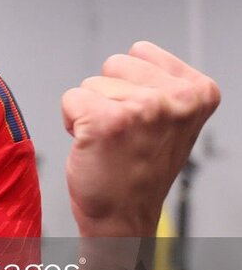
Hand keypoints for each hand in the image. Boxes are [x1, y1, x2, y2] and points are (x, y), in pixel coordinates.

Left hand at [62, 41, 219, 236]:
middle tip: (123, 132)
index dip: (130, 84)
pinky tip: (92, 145)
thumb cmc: (140, 169)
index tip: (142, 120)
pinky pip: (70, 99)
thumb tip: (136, 53)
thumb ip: (163, 84)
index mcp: (199, 91)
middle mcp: (177, 98)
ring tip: (110, 141)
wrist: (123, 218)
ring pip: (91, 82)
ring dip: (91, 109)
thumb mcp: (173, 118)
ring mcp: (144, 108)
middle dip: (109, 93)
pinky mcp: (107, 121)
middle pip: (114, 63)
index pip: (141, 52)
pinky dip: (71, 121)